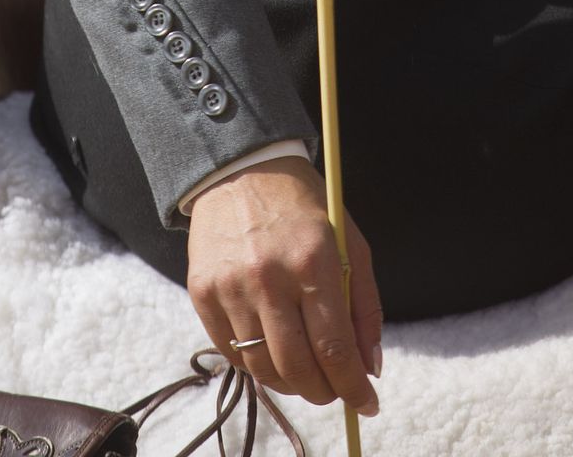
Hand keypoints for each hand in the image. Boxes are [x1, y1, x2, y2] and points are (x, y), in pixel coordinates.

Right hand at [186, 155, 381, 416]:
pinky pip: (231, 352)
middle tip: (334, 391)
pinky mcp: (202, 292)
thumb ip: (364, 305)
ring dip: (290, 382)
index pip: (334, 347)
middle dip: (324, 392)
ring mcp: (231, 287)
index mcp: (312, 259)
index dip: (353, 386)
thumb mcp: (348, 241)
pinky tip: (272, 350)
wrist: (241, 168)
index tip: (367, 404)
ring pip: (263, 367)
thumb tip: (370, 367)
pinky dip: (256, 363)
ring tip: (305, 372)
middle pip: (298, 368)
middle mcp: (269, 276)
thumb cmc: (303, 206)